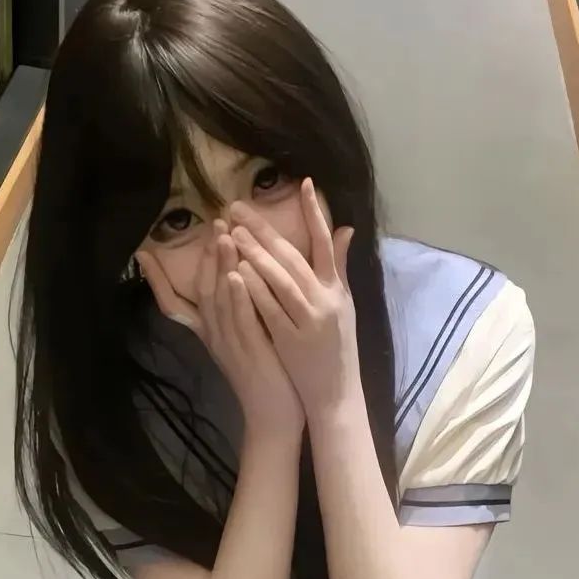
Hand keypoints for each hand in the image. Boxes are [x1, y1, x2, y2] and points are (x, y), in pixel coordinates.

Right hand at [138, 228, 304, 440]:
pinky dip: (238, 297)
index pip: (174, 304)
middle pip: (201, 290)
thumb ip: (239, 309)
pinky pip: (241, 321)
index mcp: (209, 334)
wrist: (273, 418)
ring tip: (222, 237)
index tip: (143, 253)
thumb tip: (234, 278)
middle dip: (206, 256)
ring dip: (220, 268)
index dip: (156, 280)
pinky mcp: (251, 352)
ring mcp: (230, 344)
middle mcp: (214, 337)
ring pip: (219, 300)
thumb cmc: (264, 375)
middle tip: (214, 222)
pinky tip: (239, 275)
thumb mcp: (244, 339)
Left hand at [230, 178, 359, 423]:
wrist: (337, 395)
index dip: (315, 213)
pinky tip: (236, 271)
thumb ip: (338, 267)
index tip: (304, 183)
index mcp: (337, 289)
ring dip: (256, 253)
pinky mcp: (291, 339)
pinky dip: (254, 289)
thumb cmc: (337, 350)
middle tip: (238, 206)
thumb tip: (346, 229)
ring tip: (232, 231)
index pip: (326, 242)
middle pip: (294, 256)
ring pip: (281, 279)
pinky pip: (270, 309)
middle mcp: (325, 299)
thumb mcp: (344, 305)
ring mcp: (309, 319)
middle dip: (265, 229)